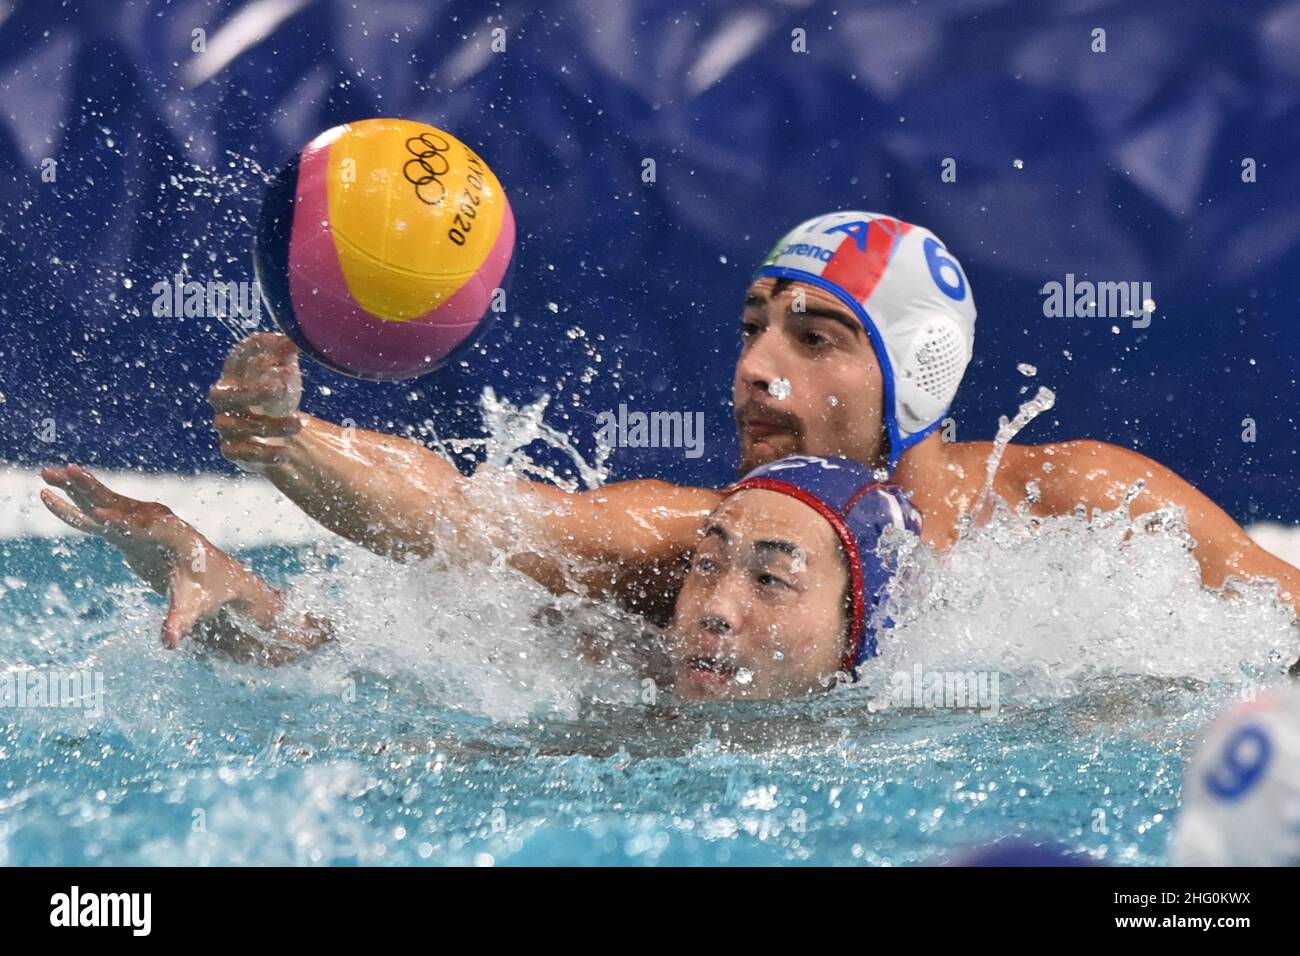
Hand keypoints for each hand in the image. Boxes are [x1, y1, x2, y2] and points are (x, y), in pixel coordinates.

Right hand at [39, 464, 282, 647]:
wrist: (219, 577)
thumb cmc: (209, 592)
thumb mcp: (193, 608)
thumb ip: (179, 623)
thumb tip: (170, 644)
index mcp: (177, 537)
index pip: (148, 529)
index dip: (126, 524)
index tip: (102, 517)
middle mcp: (160, 522)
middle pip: (122, 504)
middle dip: (95, 490)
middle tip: (69, 472)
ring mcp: (145, 522)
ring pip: (106, 501)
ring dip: (78, 487)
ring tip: (48, 471)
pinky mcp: (132, 528)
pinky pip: (101, 512)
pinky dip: (79, 500)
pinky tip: (52, 490)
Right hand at [209, 332, 303, 470]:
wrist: (278, 431)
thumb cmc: (278, 394)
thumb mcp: (285, 371)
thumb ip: (287, 354)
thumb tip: (294, 340)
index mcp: (235, 373)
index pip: (239, 357)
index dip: (257, 350)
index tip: (282, 347)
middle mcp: (224, 399)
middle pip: (225, 396)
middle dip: (252, 392)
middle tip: (280, 388)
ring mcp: (225, 425)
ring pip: (239, 426)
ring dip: (271, 425)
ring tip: (298, 423)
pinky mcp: (232, 450)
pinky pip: (241, 454)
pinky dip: (264, 454)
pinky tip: (285, 452)